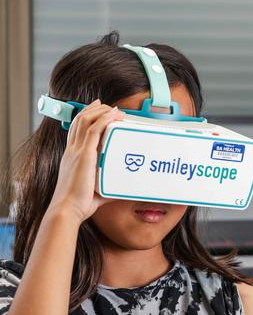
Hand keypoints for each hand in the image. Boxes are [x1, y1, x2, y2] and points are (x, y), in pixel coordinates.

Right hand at [47, 100, 123, 222]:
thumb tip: (122, 191)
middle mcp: (72, 151)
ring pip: (86, 121)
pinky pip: (93, 130)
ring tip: (115, 109)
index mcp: (71, 157)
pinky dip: (104, 119)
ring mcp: (76, 151)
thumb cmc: (79, 204)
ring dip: (101, 111)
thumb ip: (108, 187)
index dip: (85, 116)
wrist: (67, 209)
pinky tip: (113, 115)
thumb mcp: (96, 191)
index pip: (76, 130)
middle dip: (95, 109)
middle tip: (108, 106)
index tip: (97, 110)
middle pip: (80, 120)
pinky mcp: (84, 155)